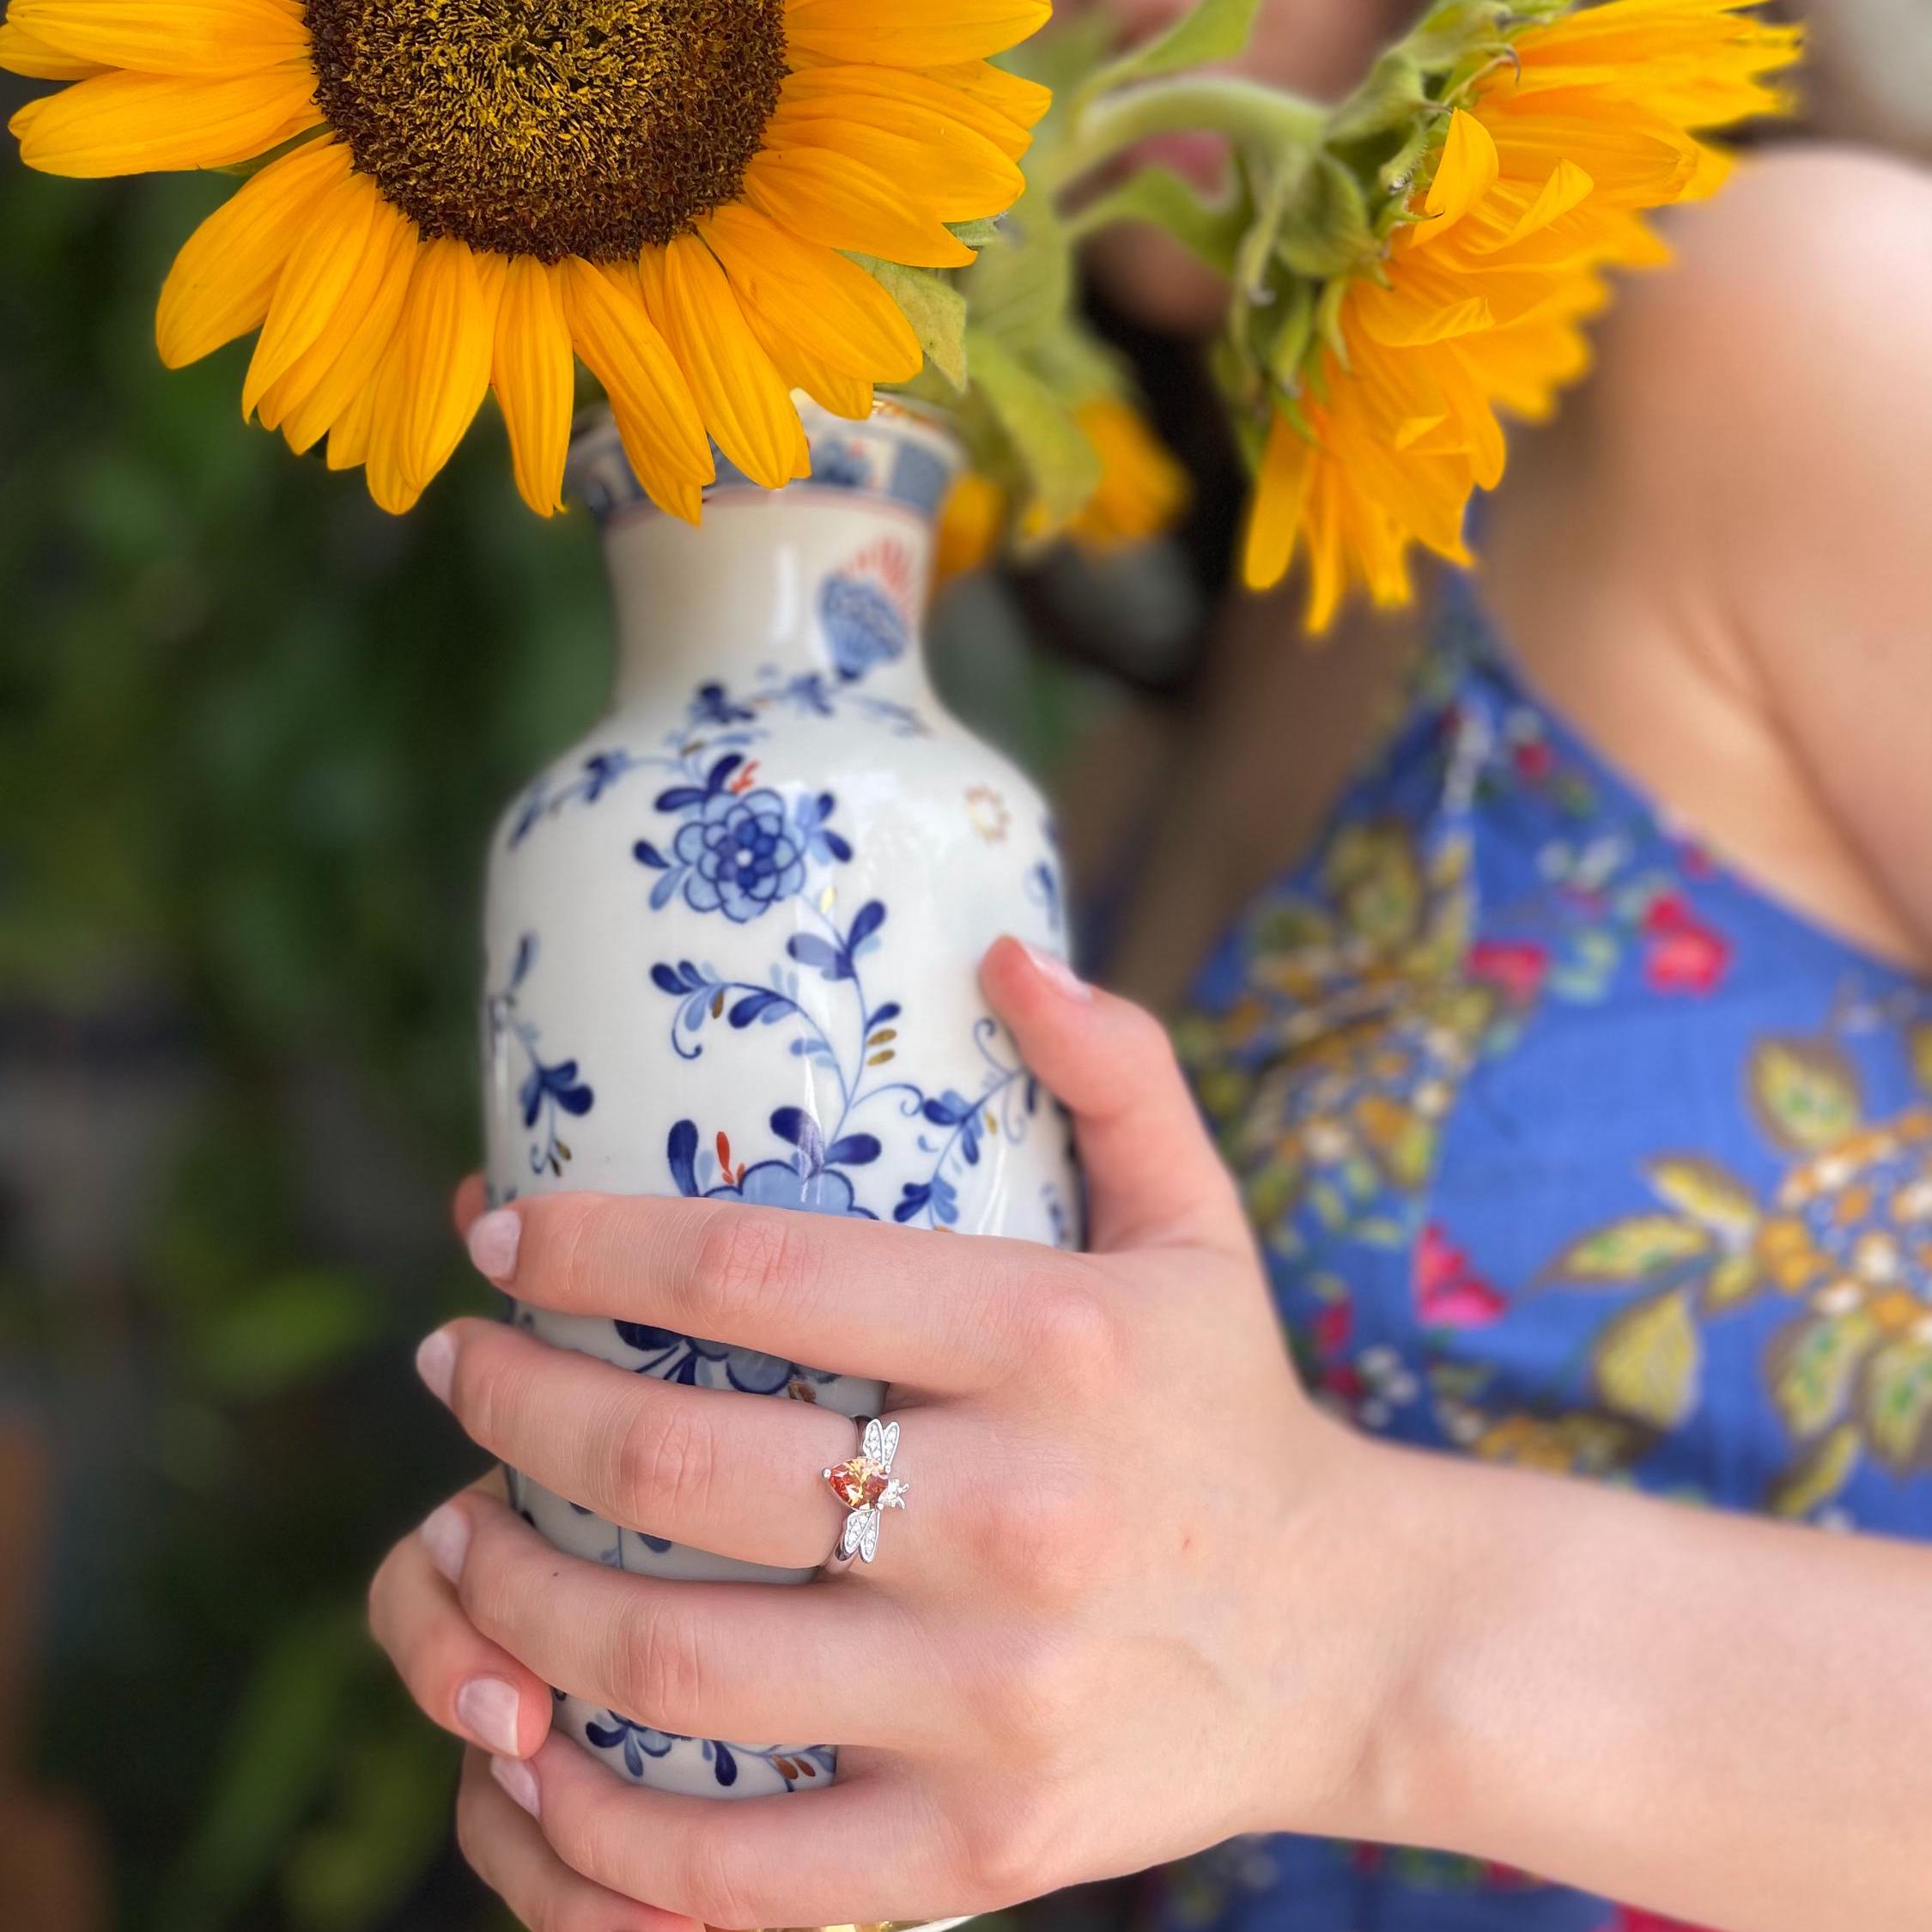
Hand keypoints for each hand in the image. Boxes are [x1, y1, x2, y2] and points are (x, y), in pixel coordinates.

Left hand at [372, 939, 1410, 1930]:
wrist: (1355, 1642)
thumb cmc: (1232, 1410)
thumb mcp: (1200, 1224)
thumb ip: (1118, 1070)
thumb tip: (1005, 944)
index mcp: (1057, 1342)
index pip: (760, 1272)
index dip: (589, 1246)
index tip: (499, 1233)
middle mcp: (1020, 1518)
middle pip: (681, 1461)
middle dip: (516, 1408)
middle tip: (454, 1369)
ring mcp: (993, 1701)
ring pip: (671, 1661)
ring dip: (512, 1599)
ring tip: (454, 1538)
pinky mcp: (980, 1850)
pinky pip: (731, 1870)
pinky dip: (585, 1826)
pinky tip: (515, 1751)